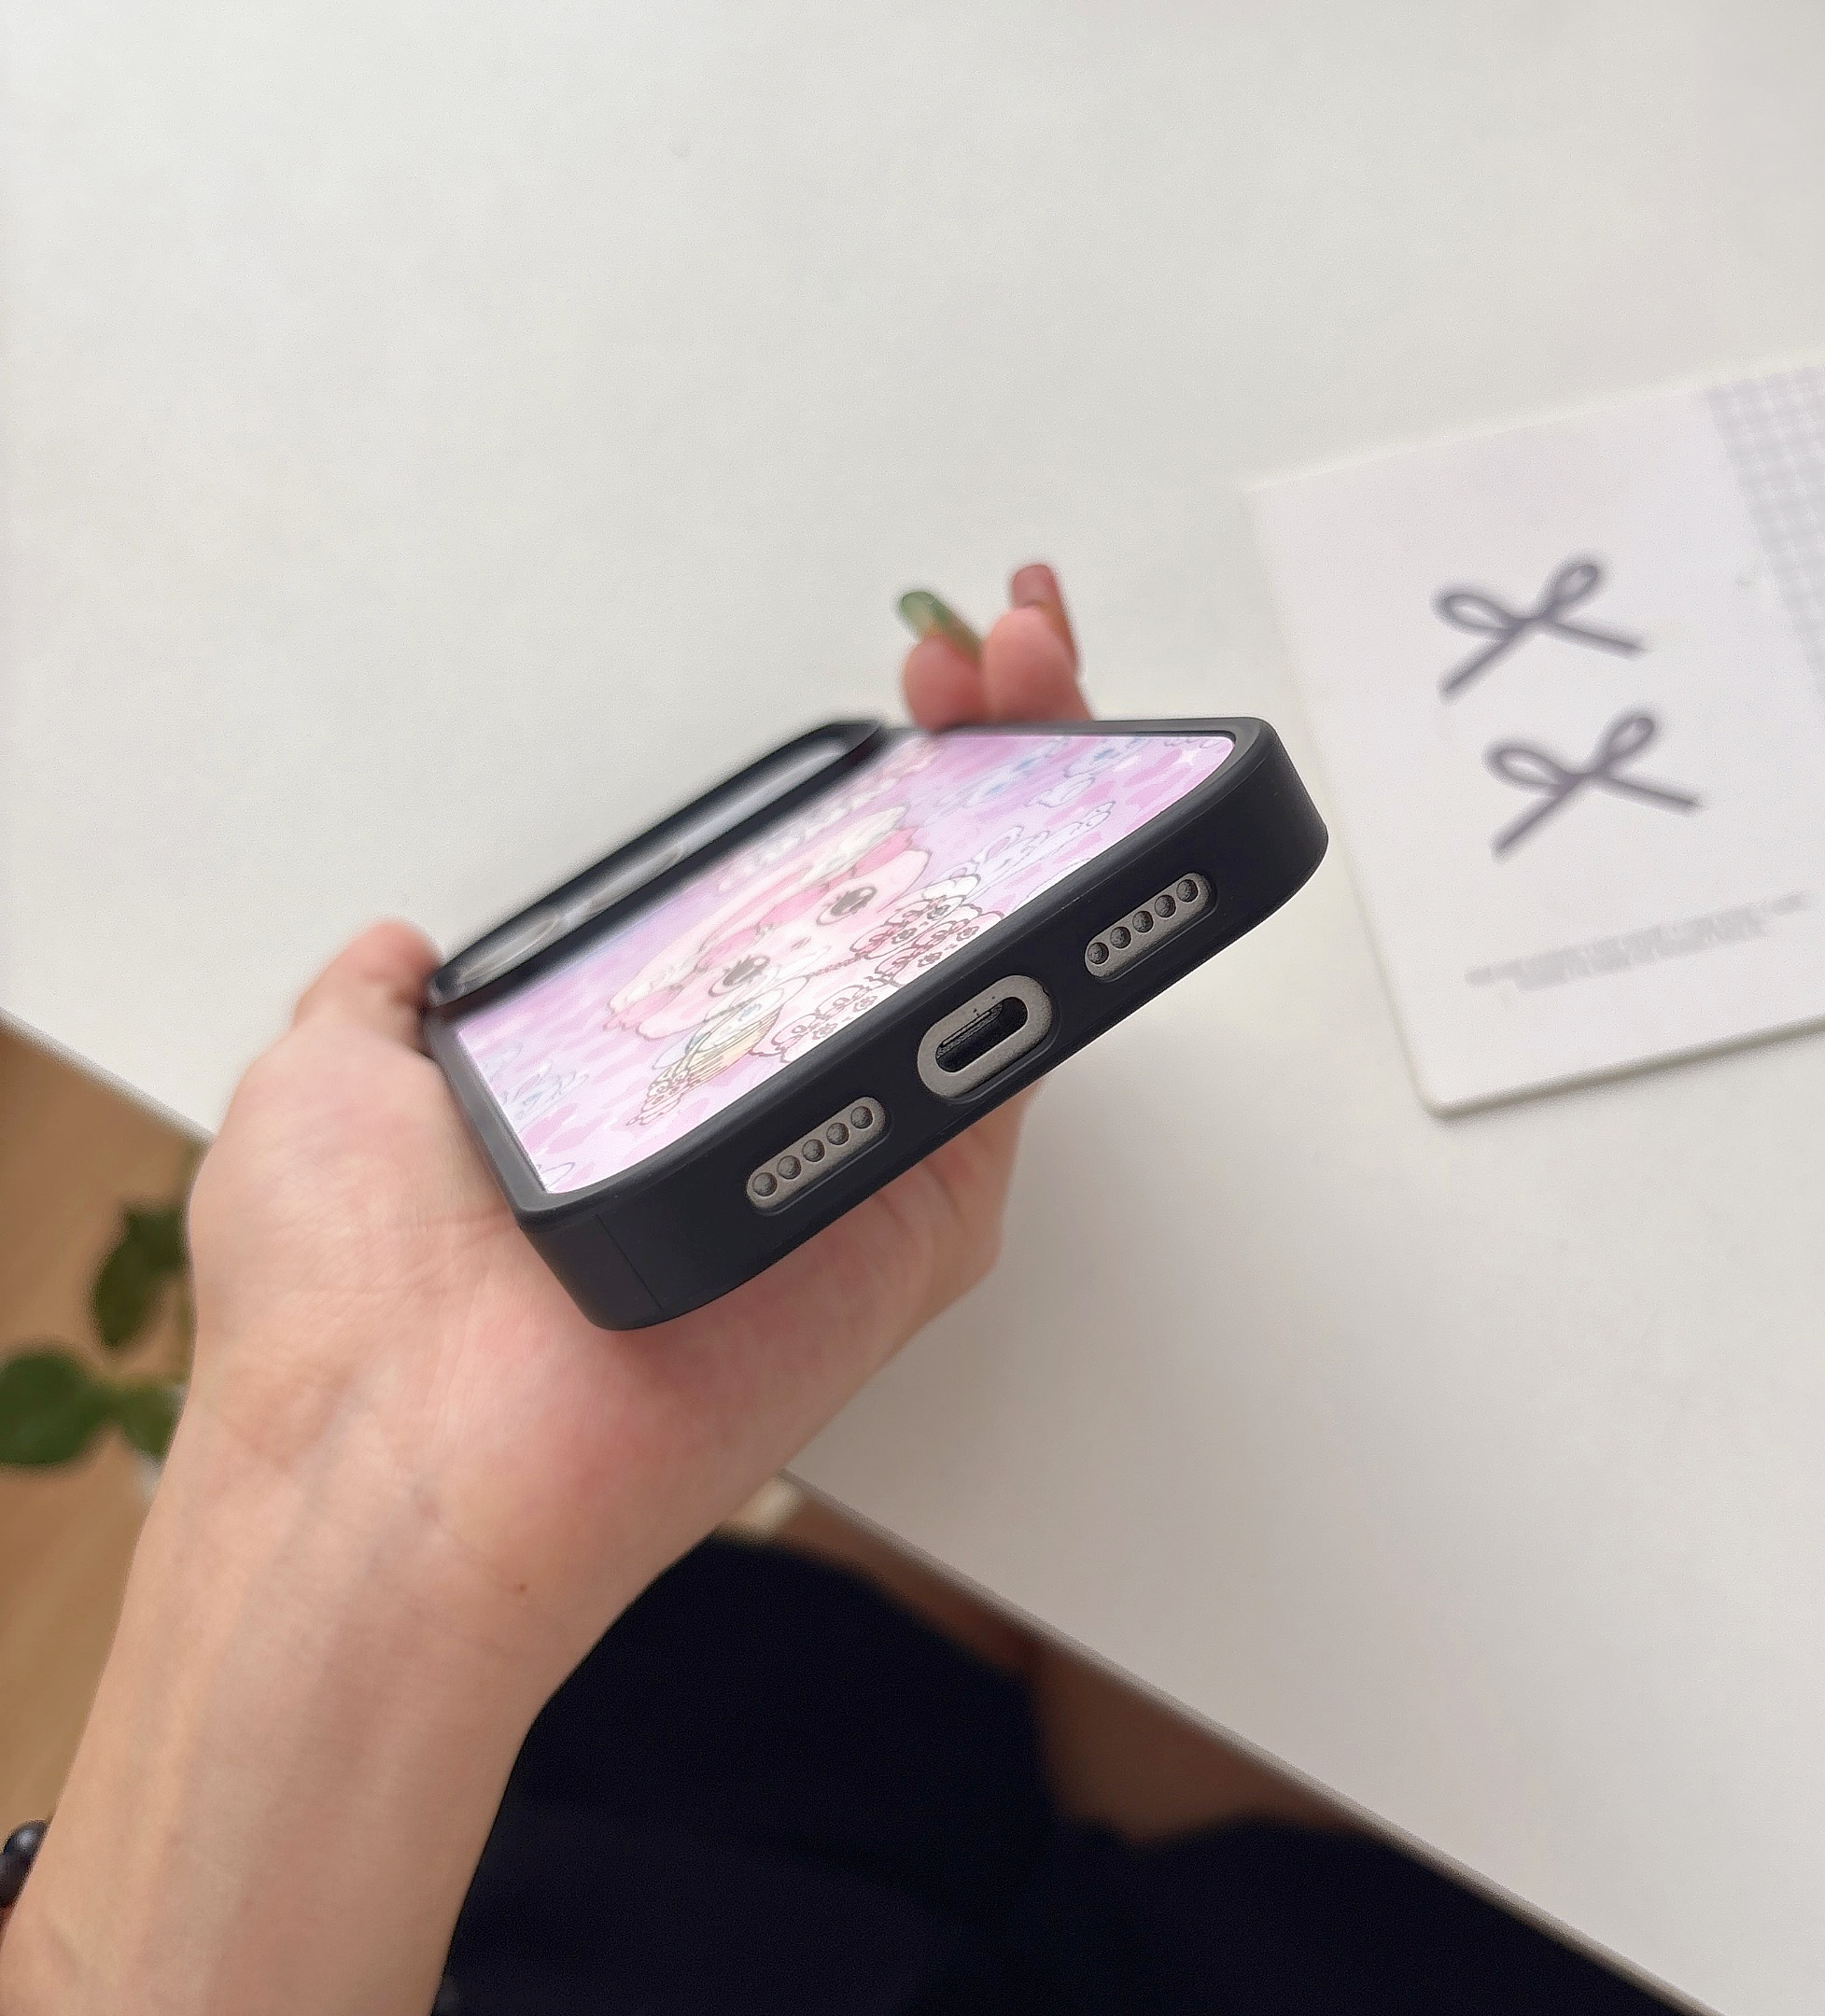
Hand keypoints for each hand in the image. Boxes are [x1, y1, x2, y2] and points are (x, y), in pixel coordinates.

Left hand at [0, 565, 1085, 2015]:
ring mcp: (858, 1156)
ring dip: (1039, 807)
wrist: (400, 1467)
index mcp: (665, 1061)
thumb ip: (378, 1007)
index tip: (883, 687)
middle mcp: (776, 1102)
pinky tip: (1075, 808)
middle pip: (920, 909)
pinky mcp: (921, 1223)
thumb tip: (400, 954)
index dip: (855, 787)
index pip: (797, 894)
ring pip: (987, 962)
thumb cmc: (352, 1307)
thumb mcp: (331, 1086)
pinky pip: (1015, 1072)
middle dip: (982, 759)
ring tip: (1043, 672)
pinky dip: (1068, 940)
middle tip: (1003, 645)